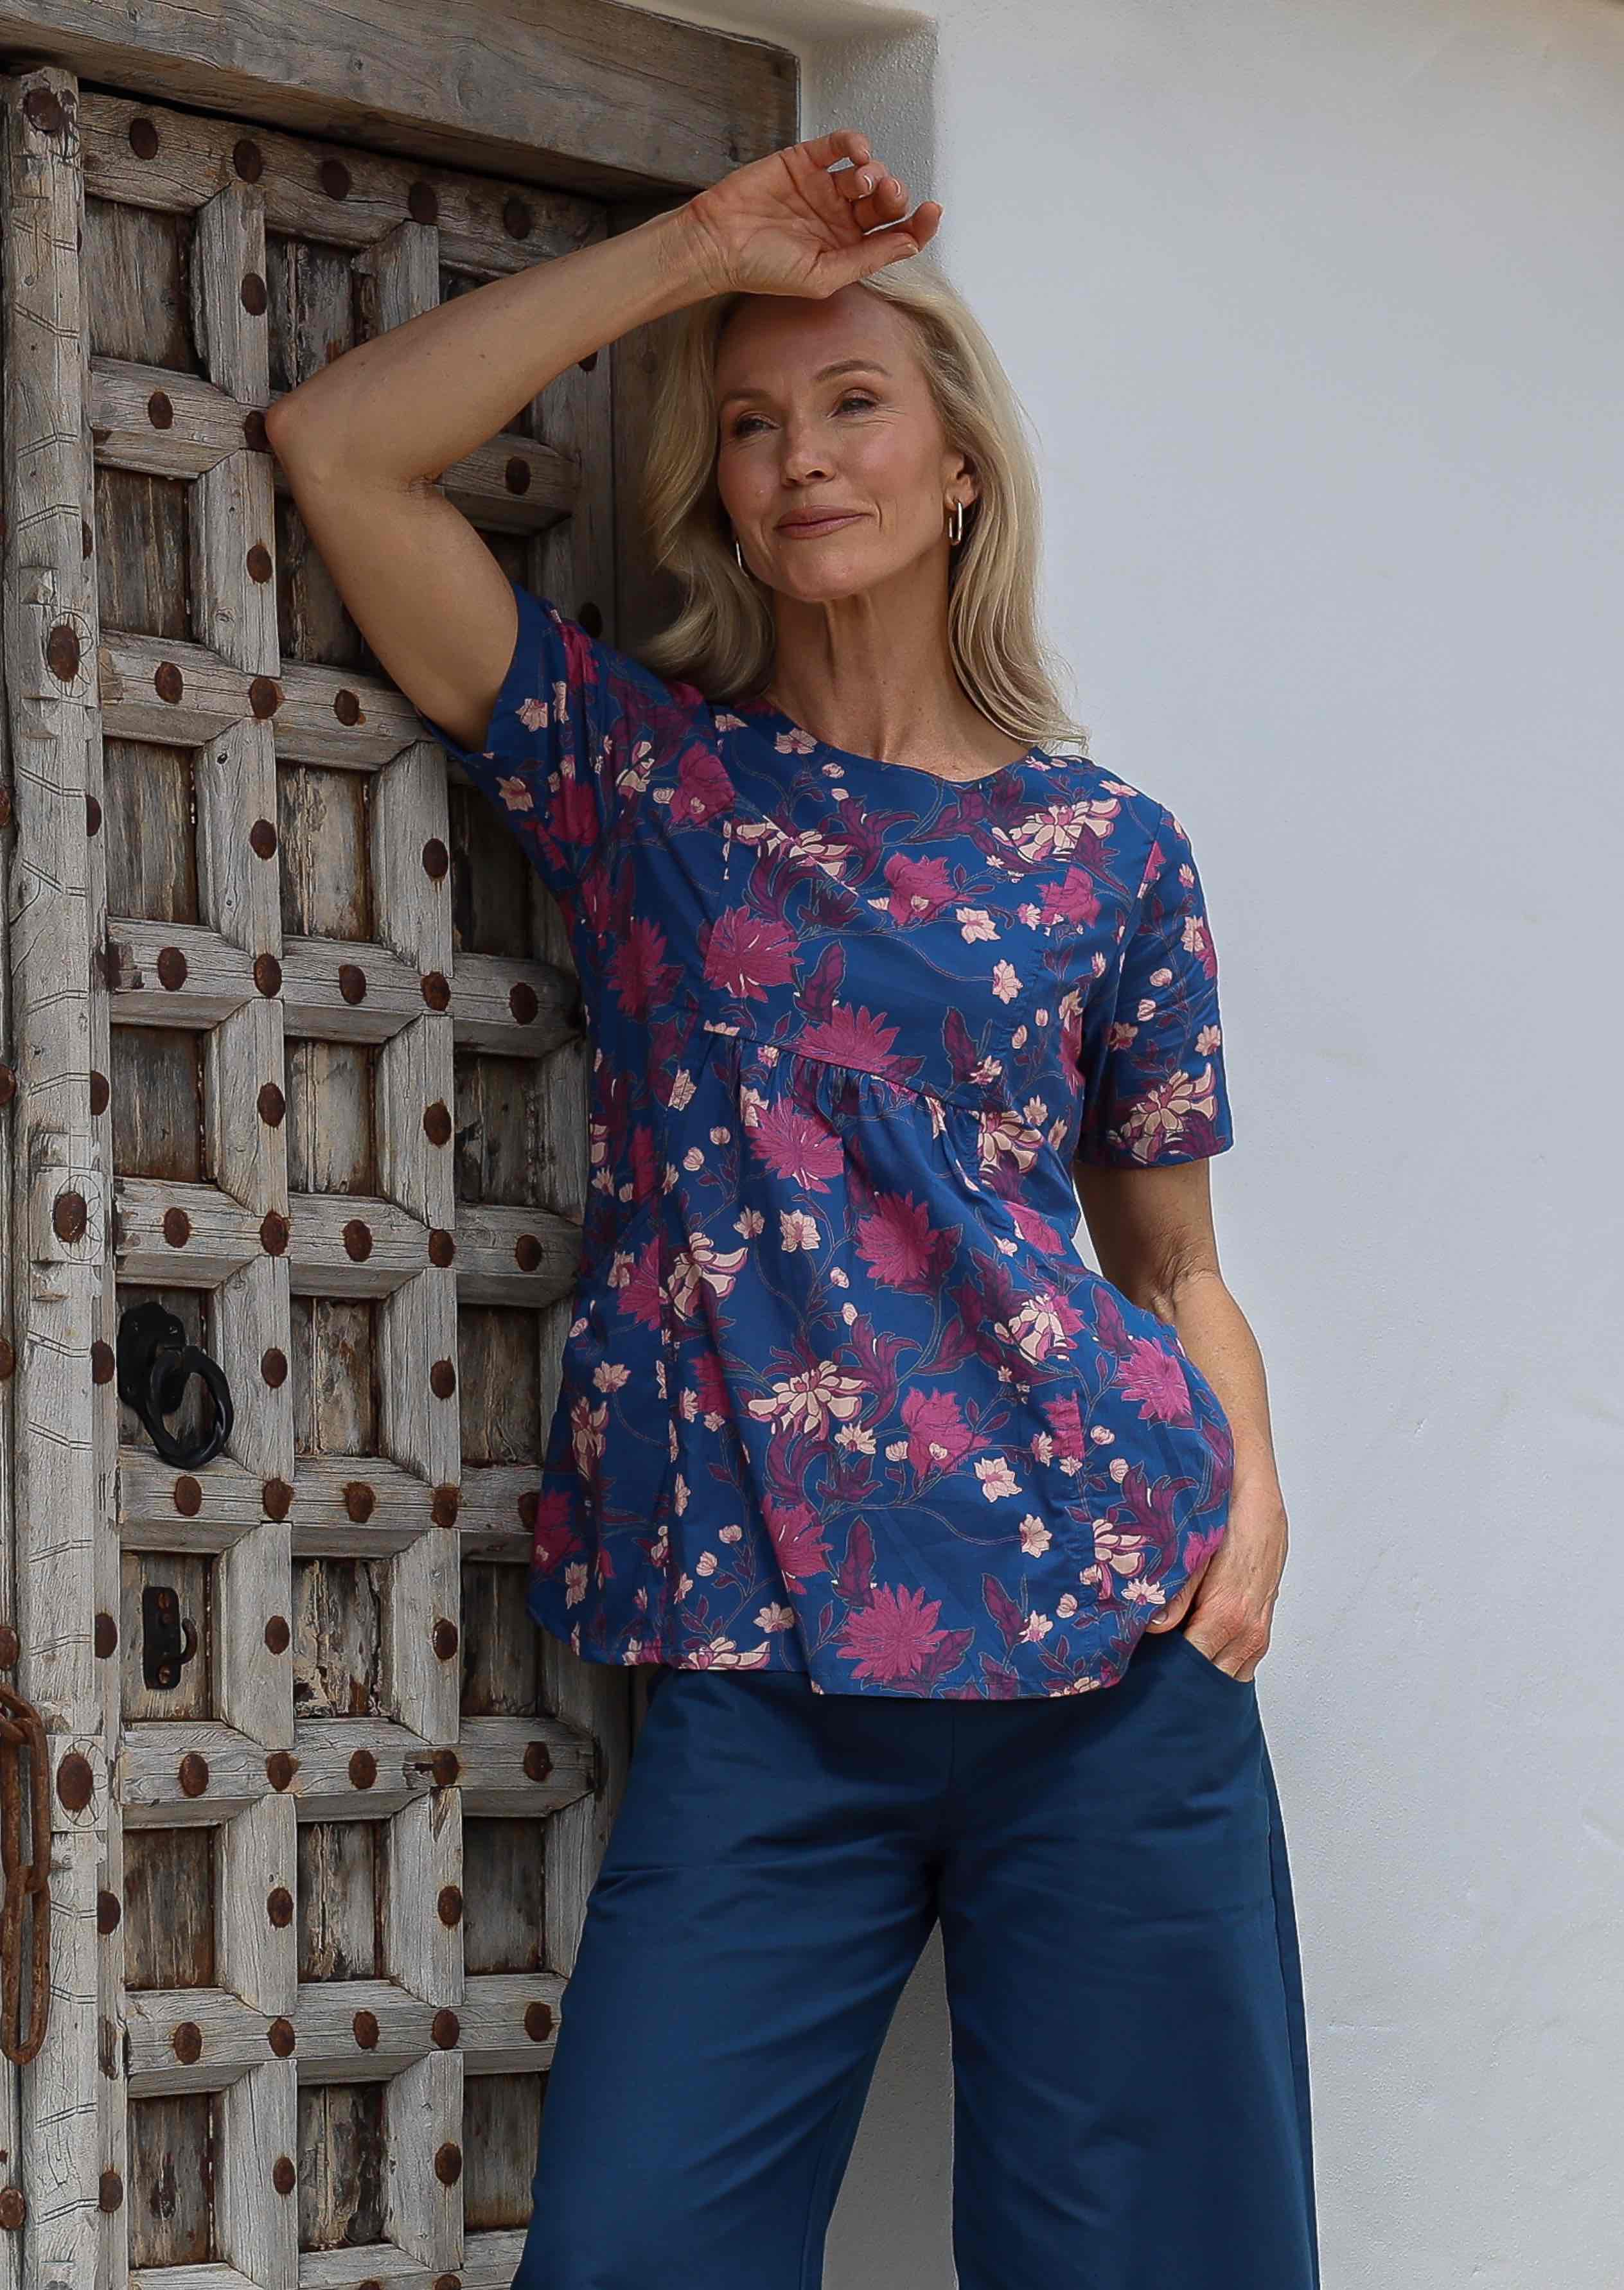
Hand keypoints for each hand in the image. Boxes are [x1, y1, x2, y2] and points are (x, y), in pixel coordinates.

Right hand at [677, 127, 941, 300]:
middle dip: (894, 195)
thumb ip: (867, 259)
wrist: (719, 243)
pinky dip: (854, 143)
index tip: (931, 210)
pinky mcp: (805, 161)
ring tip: (862, 180)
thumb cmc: (763, 269)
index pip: (895, 235)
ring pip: (867, 172)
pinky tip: (856, 152)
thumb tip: (911, 243)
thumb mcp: (822, 276)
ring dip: (875, 172)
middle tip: (887, 194)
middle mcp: (840, 219)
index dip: (918, 224)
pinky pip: (838, 145)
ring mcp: (823, 188)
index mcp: (848, 251)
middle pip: (885, 202)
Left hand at [1143, 1484, 1289, 1681]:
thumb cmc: (1226, 1521)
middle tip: (1151, 1671)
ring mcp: (1258, 1634)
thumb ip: (1174, 1595)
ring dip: (1202, 1674)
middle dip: (1180, 1678)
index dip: (1164, 1672)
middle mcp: (1246, 1633)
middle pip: (1208, 1678)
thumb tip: (1153, 1627)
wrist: (1258, 1501)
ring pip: (1227, 1677)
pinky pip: (1242, 1665)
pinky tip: (1197, 1653)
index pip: (1190, 1667)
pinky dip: (1220, 1666)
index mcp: (1226, 1617)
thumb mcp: (1192, 1553)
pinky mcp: (1262, 1628)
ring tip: (1172, 1665)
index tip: (1141, 1671)